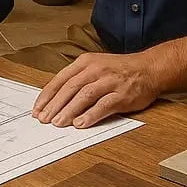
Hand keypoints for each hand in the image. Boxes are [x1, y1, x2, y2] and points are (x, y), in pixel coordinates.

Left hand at [32, 51, 161, 127]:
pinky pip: (103, 105)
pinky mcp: (122, 94)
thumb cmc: (119, 70)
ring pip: (84, 96)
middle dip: (54, 105)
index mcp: (85, 62)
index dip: (47, 95)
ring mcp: (109, 82)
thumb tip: (55, 98)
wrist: (149, 68)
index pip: (61, 79)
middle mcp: (96, 70)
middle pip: (70, 88)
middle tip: (44, 119)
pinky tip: (81, 123)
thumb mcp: (95, 66)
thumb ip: (77, 79)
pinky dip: (91, 115)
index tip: (37, 109)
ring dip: (69, 111)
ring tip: (58, 123)